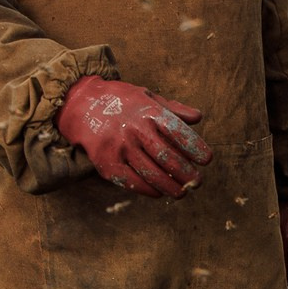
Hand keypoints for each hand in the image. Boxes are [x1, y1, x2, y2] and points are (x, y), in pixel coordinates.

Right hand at [54, 74, 210, 196]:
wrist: (80, 105)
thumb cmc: (121, 102)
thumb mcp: (147, 96)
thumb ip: (173, 109)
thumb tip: (199, 117)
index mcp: (148, 112)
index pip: (177, 131)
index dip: (194, 147)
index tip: (207, 159)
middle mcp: (135, 129)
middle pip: (166, 157)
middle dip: (186, 173)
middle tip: (198, 181)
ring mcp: (120, 148)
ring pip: (151, 174)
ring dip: (171, 187)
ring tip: (183, 192)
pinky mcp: (107, 163)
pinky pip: (133, 182)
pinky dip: (149, 190)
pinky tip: (160, 192)